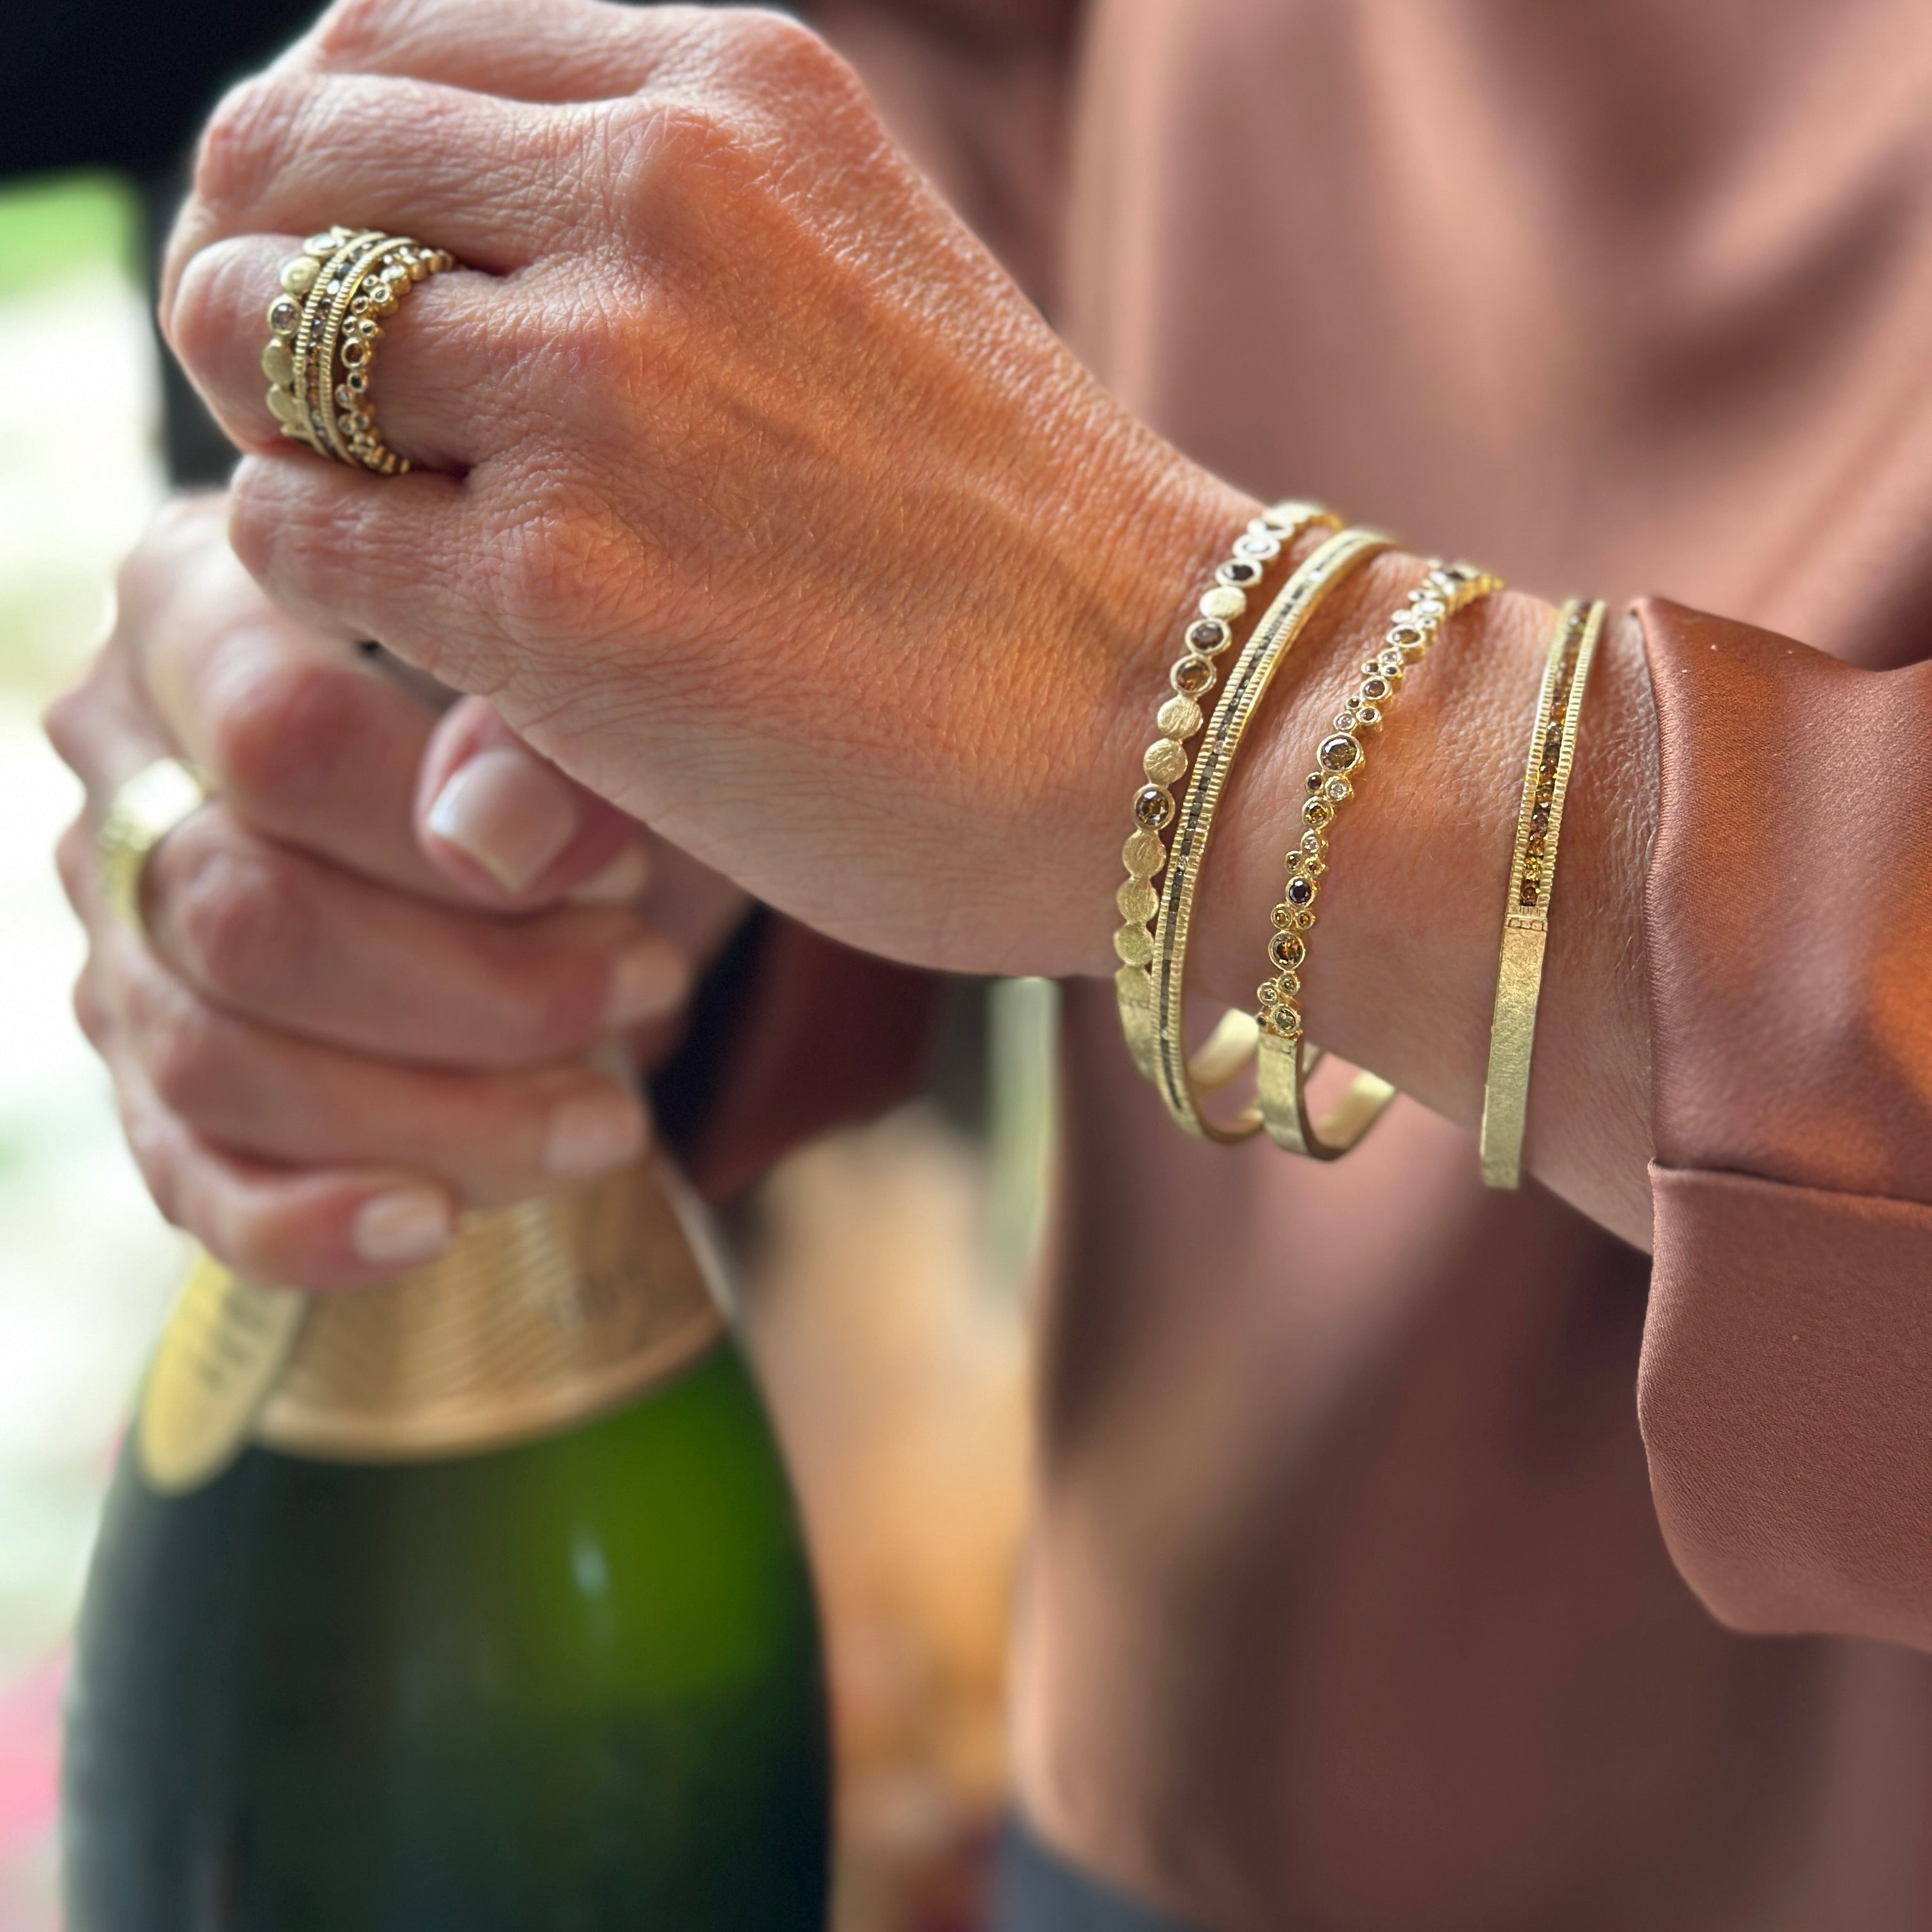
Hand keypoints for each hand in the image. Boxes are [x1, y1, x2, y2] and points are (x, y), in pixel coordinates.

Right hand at [48, 495, 746, 1289]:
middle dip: (478, 988)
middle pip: (245, 917)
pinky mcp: (155, 1076)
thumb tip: (494, 834)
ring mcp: (122, 931)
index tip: (621, 869)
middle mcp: (125, 766)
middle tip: (645, 983)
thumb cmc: (571, 729)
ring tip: (609, 1114)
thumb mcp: (592, 691)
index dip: (448, 828)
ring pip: (221, 1062)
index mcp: (204, 609)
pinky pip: (192, 1177)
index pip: (276, 735)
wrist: (566, 822)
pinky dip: (312, 1222)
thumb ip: (541, 726)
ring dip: (441, 1113)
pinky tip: (433, 1227)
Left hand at [160, 0, 1249, 979]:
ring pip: (252, 343)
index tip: (351, 290)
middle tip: (326, 422)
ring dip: (286, 441)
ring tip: (392, 528)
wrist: (1168, 726)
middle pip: (279, 166)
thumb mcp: (849, 277)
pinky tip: (437, 634)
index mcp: (732, 90)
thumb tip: (384, 275)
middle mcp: (655, 194)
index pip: (376, 44)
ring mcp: (597, 389)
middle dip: (260, 295)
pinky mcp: (558, 589)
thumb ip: (644, 232)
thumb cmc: (1009, 544)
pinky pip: (294, 533)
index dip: (316, 173)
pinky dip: (325, 585)